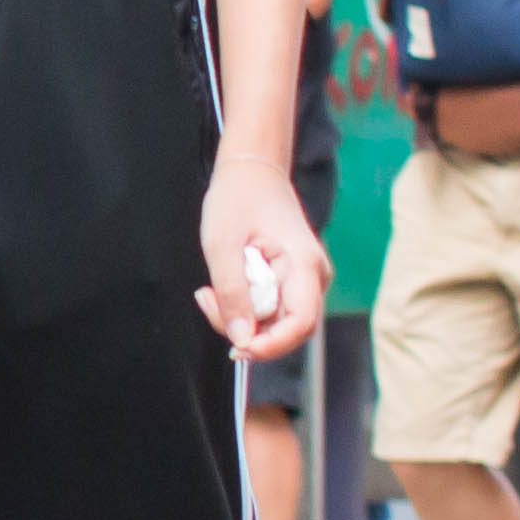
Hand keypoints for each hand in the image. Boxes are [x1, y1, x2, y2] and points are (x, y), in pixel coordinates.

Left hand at [196, 154, 325, 363]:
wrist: (250, 172)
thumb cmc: (237, 199)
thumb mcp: (222, 245)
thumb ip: (232, 293)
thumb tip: (241, 340)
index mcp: (304, 265)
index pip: (301, 324)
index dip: (272, 345)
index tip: (237, 348)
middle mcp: (312, 278)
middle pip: (286, 329)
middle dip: (245, 330)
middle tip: (207, 301)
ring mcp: (302, 281)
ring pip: (273, 323)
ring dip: (237, 318)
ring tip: (207, 292)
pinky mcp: (289, 283)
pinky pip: (267, 310)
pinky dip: (240, 307)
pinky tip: (217, 290)